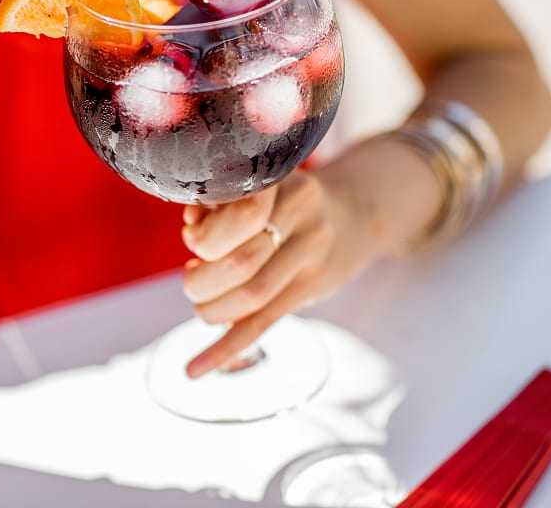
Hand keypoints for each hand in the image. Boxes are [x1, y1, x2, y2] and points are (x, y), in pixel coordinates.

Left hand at [180, 169, 379, 377]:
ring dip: (213, 309)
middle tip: (192, 284)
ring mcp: (313, 252)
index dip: (203, 237)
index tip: (191, 242)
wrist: (359, 211)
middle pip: (241, 261)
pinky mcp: (315, 285)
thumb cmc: (289, 201)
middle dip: (202, 281)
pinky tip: (196, 367)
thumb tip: (190, 228)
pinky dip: (226, 347)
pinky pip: (265, 322)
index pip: (236, 216)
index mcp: (281, 183)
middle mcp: (302, 214)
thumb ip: (223, 203)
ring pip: (253, 294)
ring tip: (202, 307)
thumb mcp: (264, 188)